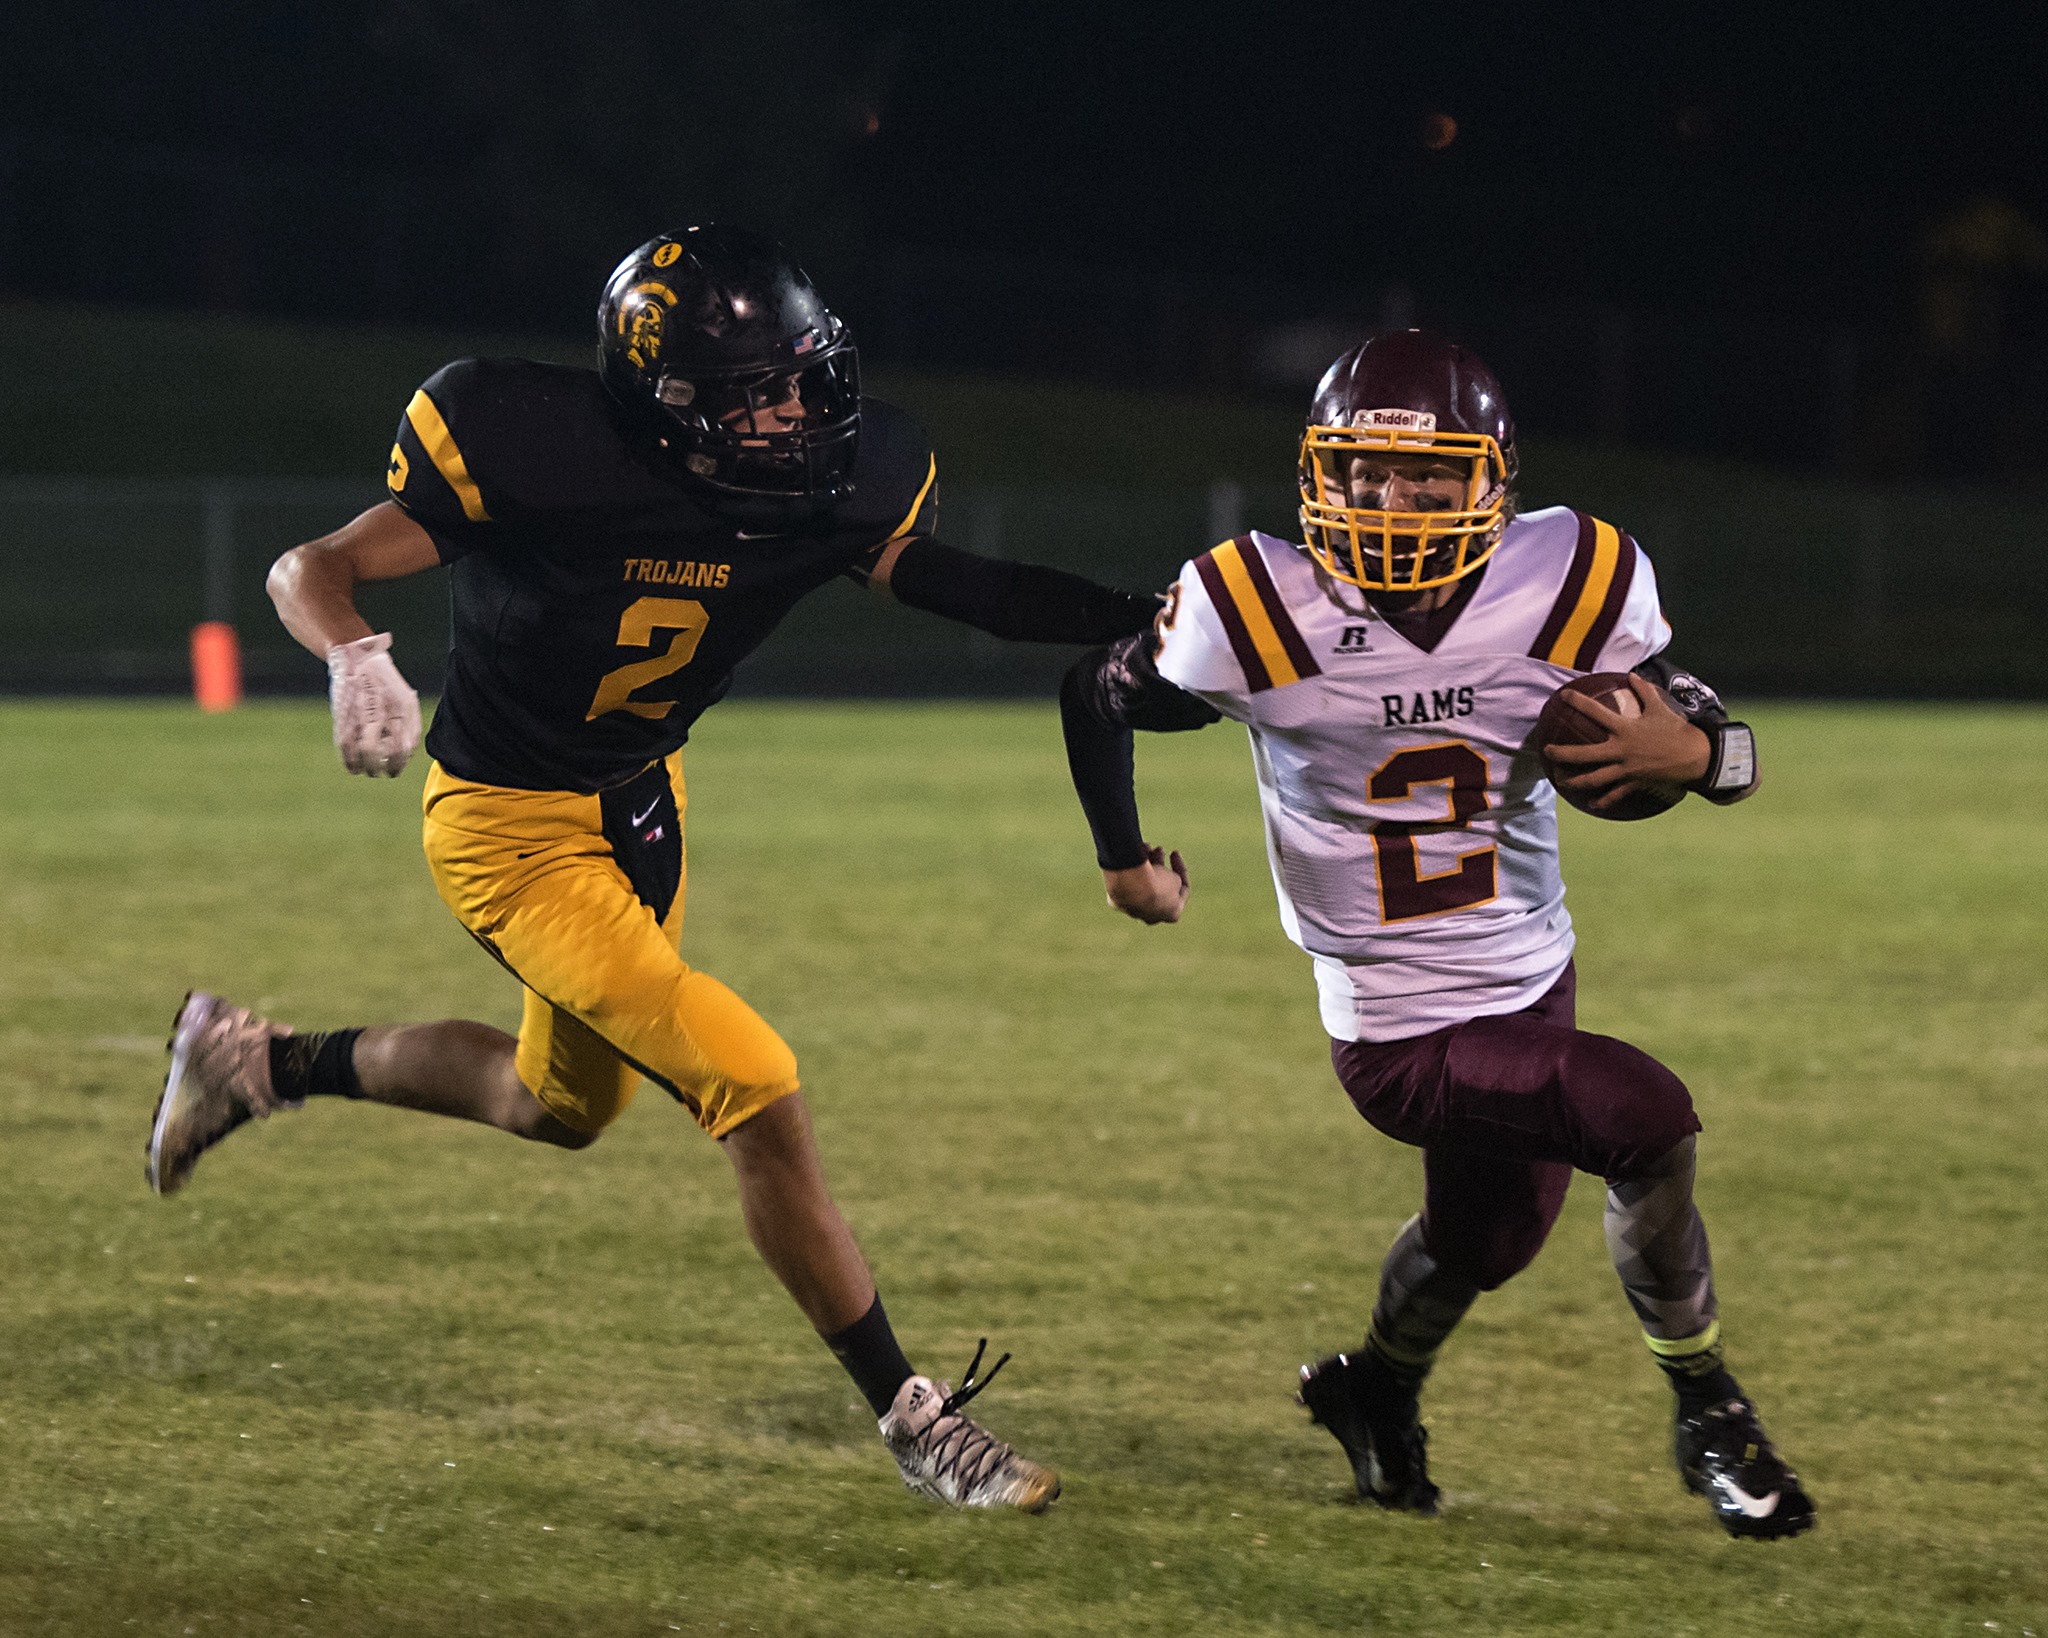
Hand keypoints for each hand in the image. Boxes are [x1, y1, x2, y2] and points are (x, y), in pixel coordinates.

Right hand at [327, 632, 420, 776]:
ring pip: (365, 754)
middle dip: (386, 769)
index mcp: (402, 709)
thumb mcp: (406, 697)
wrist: (357, 657)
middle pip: (386, 753)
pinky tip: (353, 767)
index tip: (396, 767)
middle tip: (385, 773)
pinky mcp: (343, 717)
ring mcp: (362, 715)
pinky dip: (349, 762)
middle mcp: (383, 713)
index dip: (401, 762)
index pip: (405, 746)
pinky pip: (345, 747)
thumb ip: (410, 724)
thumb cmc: (385, 681)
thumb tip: (408, 752)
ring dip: (367, 768)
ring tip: (369, 771)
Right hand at [1103, 846, 1188, 923]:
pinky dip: (1132, 869)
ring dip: (1146, 864)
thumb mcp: (1174, 879)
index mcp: (1172, 913)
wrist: (1131, 888)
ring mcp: (1135, 909)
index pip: (1182, 888)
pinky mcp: (1119, 901)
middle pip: (1160, 886)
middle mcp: (1154, 915)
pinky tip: (1132, 856)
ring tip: (1145, 847)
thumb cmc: (1157, 884)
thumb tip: (1162, 878)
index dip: (1180, 868)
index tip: (1174, 852)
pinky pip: (1128, 883)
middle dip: (1160, 865)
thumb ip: (1171, 879)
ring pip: (1143, 883)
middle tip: (1158, 849)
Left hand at [1543, 674, 1708, 811]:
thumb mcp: (1660, 707)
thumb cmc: (1676, 730)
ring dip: (1575, 781)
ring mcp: (1626, 769)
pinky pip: (1615, 794)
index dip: (1578, 703)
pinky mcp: (1634, 783)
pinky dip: (1603, 800)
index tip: (1563, 696)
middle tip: (1546, 751)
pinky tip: (1591, 804)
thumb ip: (1644, 690)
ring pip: (1594, 779)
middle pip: (1584, 754)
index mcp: (1625, 729)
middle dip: (1562, 753)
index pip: (1596, 712)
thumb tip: (1632, 675)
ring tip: (1561, 781)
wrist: (1695, 757)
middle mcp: (1621, 750)